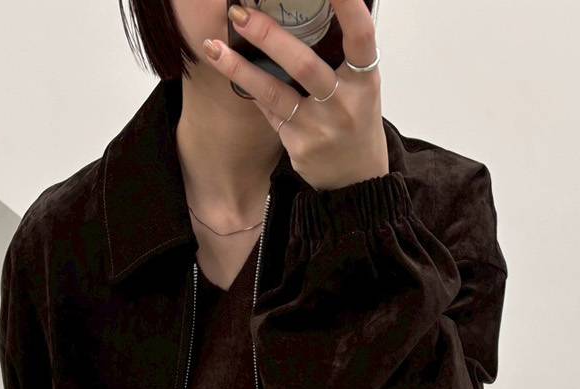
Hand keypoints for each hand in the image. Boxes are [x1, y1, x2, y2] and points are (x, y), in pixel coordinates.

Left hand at [203, 0, 388, 190]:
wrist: (357, 180)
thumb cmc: (356, 120)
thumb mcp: (360, 85)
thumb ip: (339, 53)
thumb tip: (308, 11)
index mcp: (365, 79)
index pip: (360, 35)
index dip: (348, 6)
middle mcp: (344, 103)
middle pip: (304, 64)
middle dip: (269, 36)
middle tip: (240, 13)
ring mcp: (319, 128)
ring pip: (274, 93)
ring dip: (240, 68)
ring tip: (213, 46)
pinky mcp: (299, 146)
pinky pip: (268, 110)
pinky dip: (251, 89)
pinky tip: (231, 70)